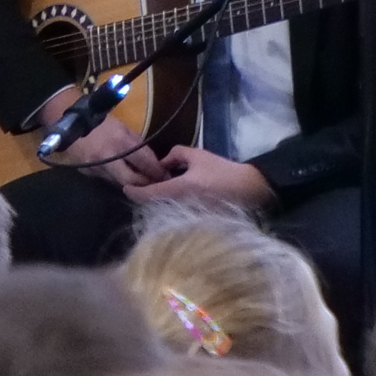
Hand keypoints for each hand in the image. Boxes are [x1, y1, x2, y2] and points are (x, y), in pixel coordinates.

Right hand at [34, 95, 169, 185]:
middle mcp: (108, 158)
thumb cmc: (102, 123)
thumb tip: (153, 164)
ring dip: (131, 184)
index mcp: (121, 142)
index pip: (145, 163)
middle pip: (132, 181)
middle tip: (155, 186)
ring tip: (141, 183)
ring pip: (119, 184)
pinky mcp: (86, 173)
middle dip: (145, 185)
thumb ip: (139, 147)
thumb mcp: (125, 129)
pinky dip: (115, 179)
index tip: (167, 178)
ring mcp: (95, 167)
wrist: (70, 123)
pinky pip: (106, 180)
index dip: (158, 172)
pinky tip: (120, 176)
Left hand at [126, 145, 273, 210]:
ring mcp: (188, 215)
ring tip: (152, 191)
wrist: (250, 188)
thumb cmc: (223, 170)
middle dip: (143, 197)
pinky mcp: (196, 220)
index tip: (125, 187)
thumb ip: (175, 155)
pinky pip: (175, 214)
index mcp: (179, 189)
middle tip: (137, 187)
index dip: (133, 191)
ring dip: (155, 202)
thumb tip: (160, 163)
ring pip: (163, 210)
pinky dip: (168, 207)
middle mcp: (181, 205)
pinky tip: (169, 199)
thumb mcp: (198, 156)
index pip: (148, 194)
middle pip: (152, 205)